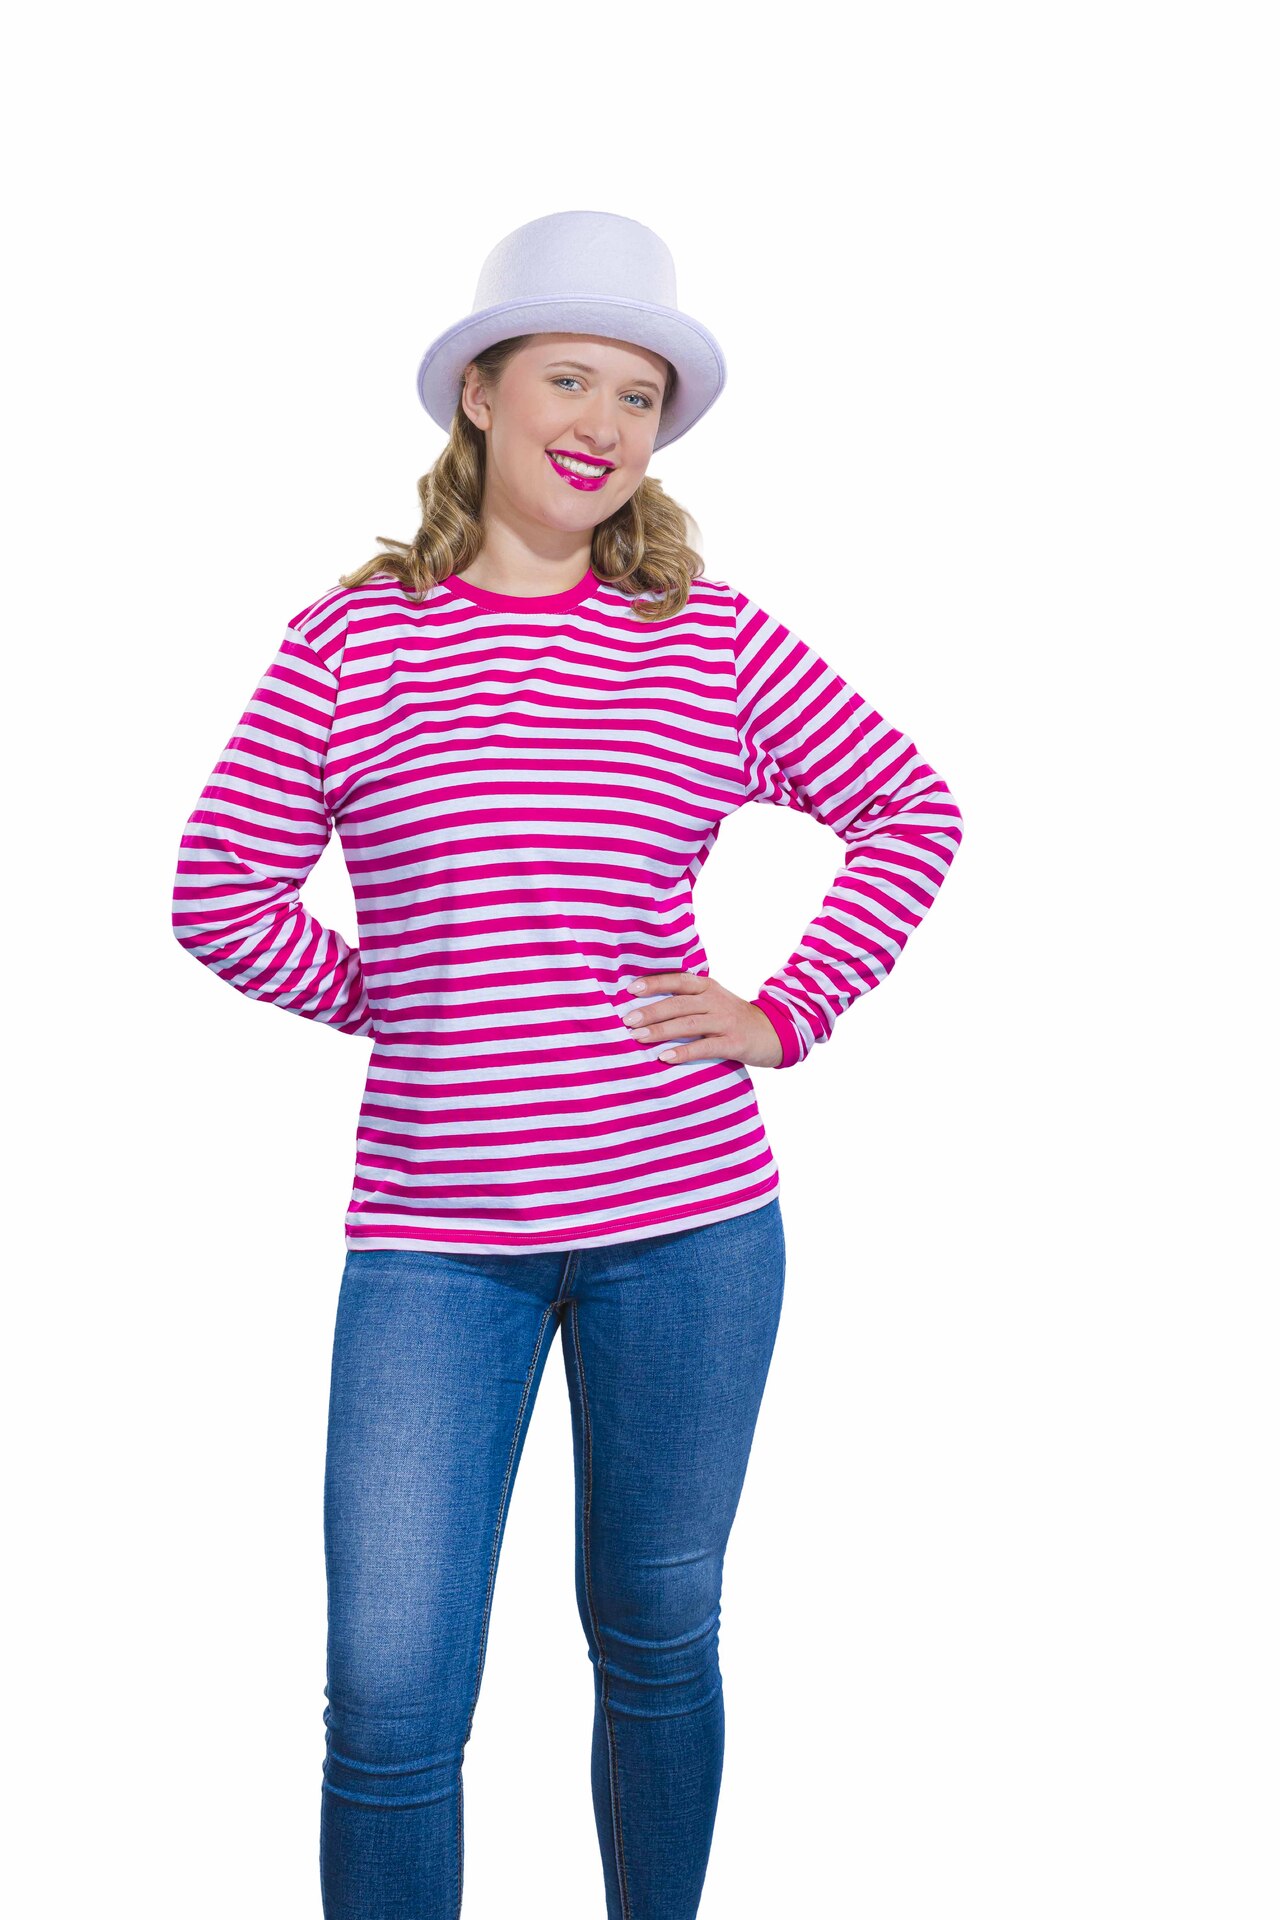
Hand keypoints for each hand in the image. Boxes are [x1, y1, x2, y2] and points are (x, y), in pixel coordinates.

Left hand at [621, 971, 784, 1068]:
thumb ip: (688, 999)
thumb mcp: (714, 1000)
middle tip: (628, 1020)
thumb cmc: (733, 1018)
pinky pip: (705, 1047)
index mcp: (708, 987)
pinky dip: (683, 1052)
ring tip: (638, 1038)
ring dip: (661, 1031)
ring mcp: (725, 1022)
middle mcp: (715, 1001)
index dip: (654, 983)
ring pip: (688, 1024)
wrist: (774, 1032)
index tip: (630, 989)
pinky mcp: (734, 1043)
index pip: (678, 980)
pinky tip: (665, 1057)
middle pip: (678, 1003)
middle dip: (651, 1011)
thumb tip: (646, 1004)